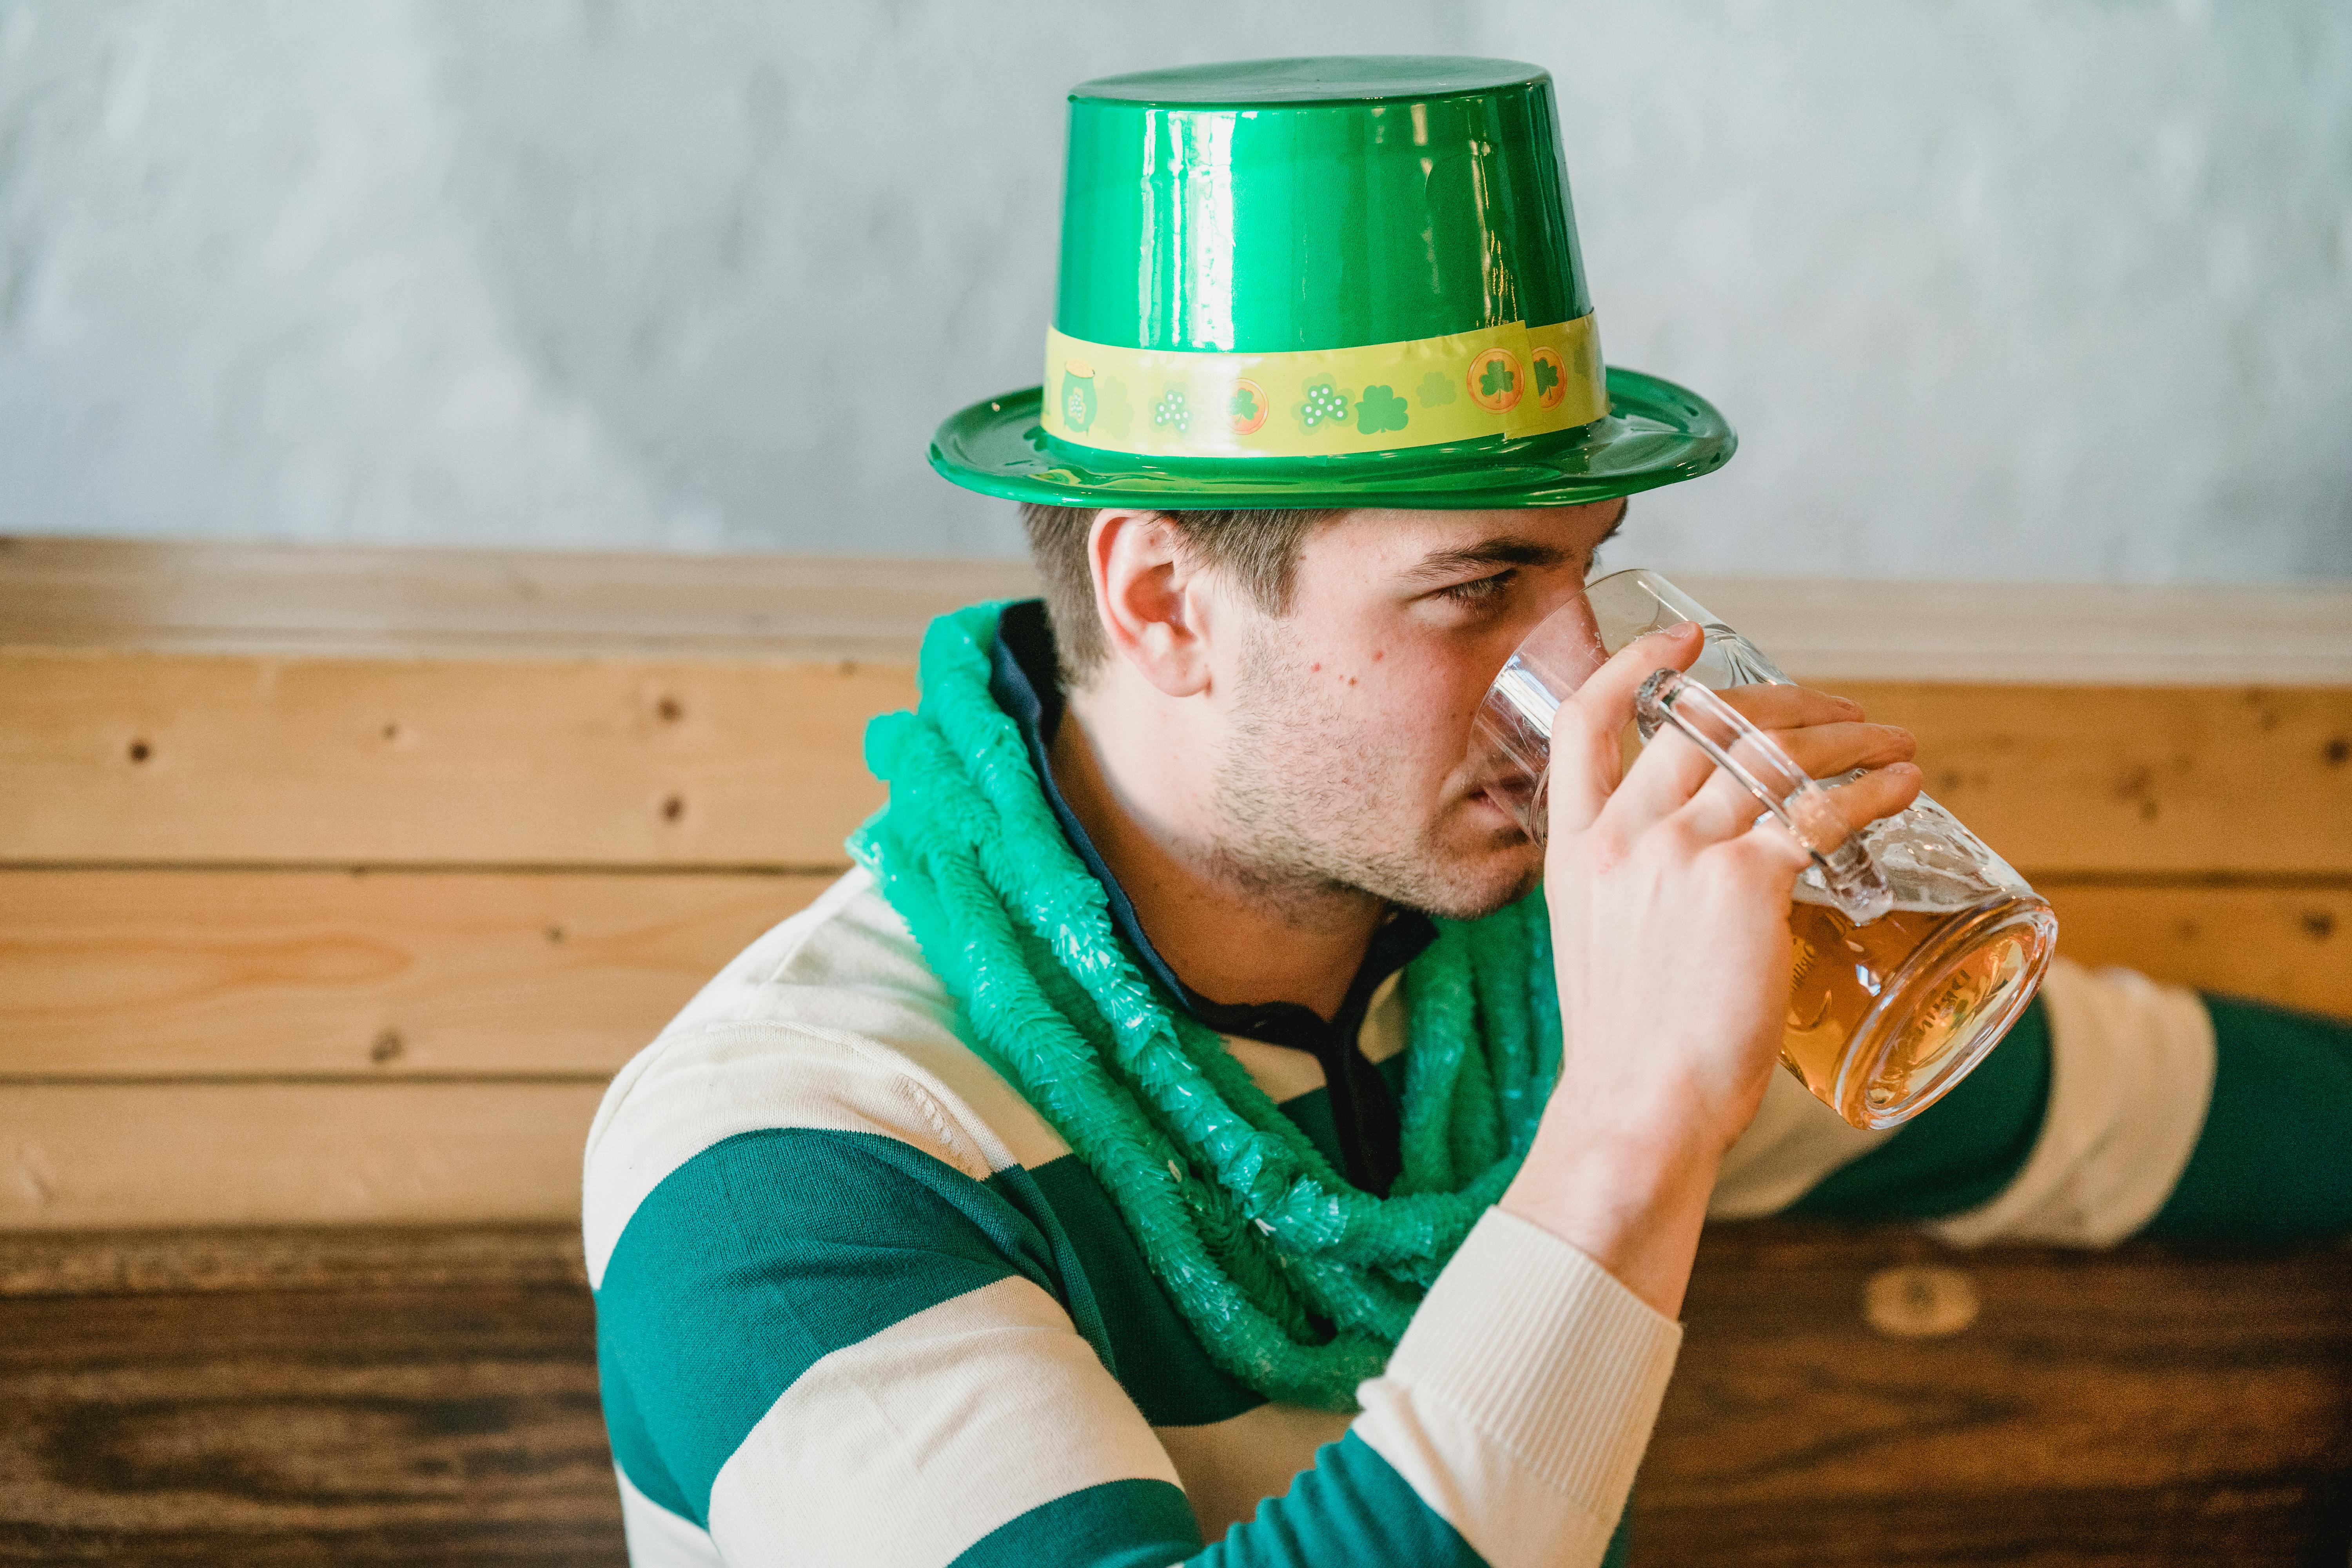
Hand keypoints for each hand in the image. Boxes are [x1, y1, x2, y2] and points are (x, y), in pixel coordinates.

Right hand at [1499, 623, 1922, 1314]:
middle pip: (1704, 726)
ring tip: (1892, 741)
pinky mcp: (1745, 884)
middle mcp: (1625, 836)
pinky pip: (1821, 813)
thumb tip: (1698, 893)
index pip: (1585, 725)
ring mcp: (1682, 853)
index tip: (1683, 644)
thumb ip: (1636, 901)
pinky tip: (1904, 787)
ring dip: (1846, 737)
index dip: (1633, 669)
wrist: (1640, 1107)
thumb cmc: (1630, 1052)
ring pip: (1774, 757)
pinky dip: (1872, 791)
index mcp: (1577, 852)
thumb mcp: (1600, 950)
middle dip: (1783, 703)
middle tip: (1837, 710)